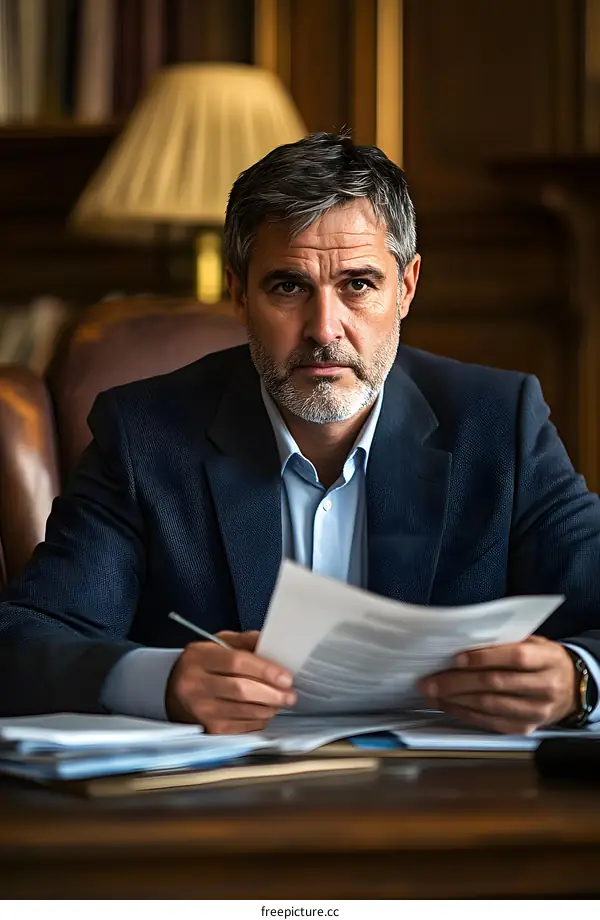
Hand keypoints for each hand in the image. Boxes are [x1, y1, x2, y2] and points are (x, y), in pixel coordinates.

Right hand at [165, 630, 295, 732]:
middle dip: (272, 694)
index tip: (286, 677)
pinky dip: (259, 720)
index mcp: (200, 658)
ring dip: (269, 708)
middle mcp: (197, 685)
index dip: (265, 670)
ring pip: (244, 712)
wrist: (172, 691)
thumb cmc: (202, 664)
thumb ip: (245, 640)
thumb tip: (274, 643)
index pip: (236, 663)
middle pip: (241, 691)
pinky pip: (243, 727)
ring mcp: (202, 710)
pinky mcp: (209, 729)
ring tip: (282, 701)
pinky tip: (264, 711)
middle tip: (291, 694)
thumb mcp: (217, 643)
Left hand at [417, 636, 577, 733]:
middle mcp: (546, 687)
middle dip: (457, 682)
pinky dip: (466, 714)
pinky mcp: (526, 727)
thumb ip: (507, 642)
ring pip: (490, 706)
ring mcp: (537, 711)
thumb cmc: (544, 659)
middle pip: (496, 684)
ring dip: (456, 700)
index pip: (516, 658)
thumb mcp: (534, 642)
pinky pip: (491, 722)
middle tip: (429, 680)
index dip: (485, 658)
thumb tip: (465, 642)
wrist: (573, 688)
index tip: (456, 657)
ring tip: (432, 694)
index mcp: (548, 659)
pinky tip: (448, 706)